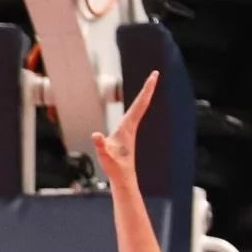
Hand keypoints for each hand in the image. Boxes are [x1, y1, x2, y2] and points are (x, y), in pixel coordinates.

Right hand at [90, 71, 157, 187]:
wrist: (123, 178)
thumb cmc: (115, 167)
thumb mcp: (105, 156)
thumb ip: (101, 145)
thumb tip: (96, 135)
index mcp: (127, 128)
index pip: (139, 105)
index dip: (146, 90)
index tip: (153, 77)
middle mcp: (131, 126)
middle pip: (142, 103)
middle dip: (148, 88)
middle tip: (155, 74)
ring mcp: (130, 130)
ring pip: (140, 108)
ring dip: (144, 95)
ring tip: (149, 84)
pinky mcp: (127, 134)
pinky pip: (135, 114)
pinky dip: (138, 105)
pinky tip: (138, 104)